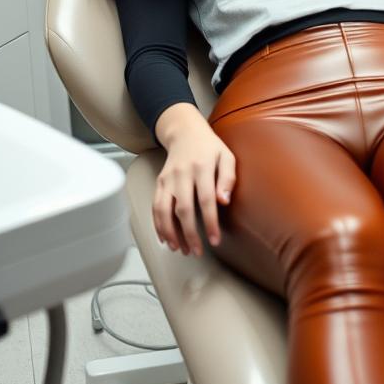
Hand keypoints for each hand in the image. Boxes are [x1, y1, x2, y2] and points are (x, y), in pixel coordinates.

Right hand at [154, 107, 236, 255]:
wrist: (185, 132)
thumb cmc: (210, 147)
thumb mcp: (227, 157)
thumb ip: (228, 178)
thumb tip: (224, 201)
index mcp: (202, 167)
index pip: (205, 200)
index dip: (209, 222)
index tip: (214, 240)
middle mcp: (182, 174)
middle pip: (183, 209)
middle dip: (189, 234)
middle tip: (196, 251)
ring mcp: (168, 179)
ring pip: (164, 210)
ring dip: (170, 233)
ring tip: (180, 249)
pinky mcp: (159, 183)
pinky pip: (155, 206)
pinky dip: (157, 224)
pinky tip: (165, 238)